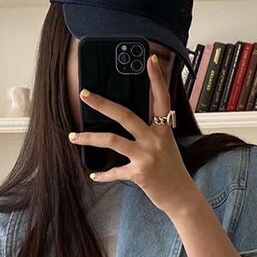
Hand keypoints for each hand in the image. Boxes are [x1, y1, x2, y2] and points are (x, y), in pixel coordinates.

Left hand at [68, 53, 199, 216]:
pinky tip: (94, 175)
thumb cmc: (172, 171)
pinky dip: (103, 174)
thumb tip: (128, 121)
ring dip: (90, 138)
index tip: (149, 59)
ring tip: (74, 136)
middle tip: (84, 94)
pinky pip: (115, 171)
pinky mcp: (139, 174)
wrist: (182, 197)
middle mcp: (155, 140)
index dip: (157, 78)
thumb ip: (151, 133)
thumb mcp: (166, 146)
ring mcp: (147, 156)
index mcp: (164, 130)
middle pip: (125, 115)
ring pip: (112, 140)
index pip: (161, 99)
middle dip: (102, 103)